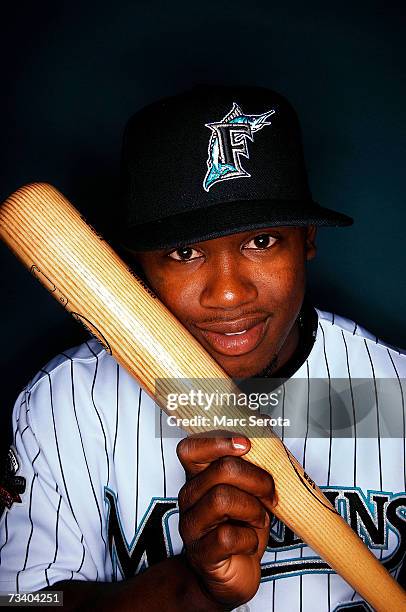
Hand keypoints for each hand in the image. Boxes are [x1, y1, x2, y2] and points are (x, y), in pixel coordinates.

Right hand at [177, 433, 274, 607]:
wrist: (233, 574)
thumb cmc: (242, 528)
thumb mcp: (248, 493)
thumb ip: (250, 470)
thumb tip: (269, 446)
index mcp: (199, 477)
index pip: (190, 449)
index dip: (218, 442)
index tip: (246, 445)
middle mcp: (190, 497)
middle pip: (221, 469)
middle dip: (256, 479)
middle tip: (269, 494)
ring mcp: (192, 525)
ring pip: (222, 499)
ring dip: (253, 509)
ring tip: (258, 520)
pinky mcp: (201, 552)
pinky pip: (228, 537)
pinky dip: (248, 539)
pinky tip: (249, 542)